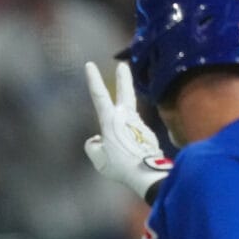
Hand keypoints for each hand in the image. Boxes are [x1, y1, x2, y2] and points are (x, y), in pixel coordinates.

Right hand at [84, 61, 171, 200]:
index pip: (99, 96)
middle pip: (125, 92)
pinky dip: (130, 145)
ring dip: (122, 134)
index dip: (93, 79)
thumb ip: (92, 146)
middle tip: (123, 65)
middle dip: (123, 78)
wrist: (147, 174)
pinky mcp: (148, 134)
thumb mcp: (98, 159)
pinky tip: (132, 160)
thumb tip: (96, 140)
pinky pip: (133, 138)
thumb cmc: (120, 166)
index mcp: (110, 121)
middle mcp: (126, 118)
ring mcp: (139, 124)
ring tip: (121, 156)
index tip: (90, 65)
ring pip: (126, 125)